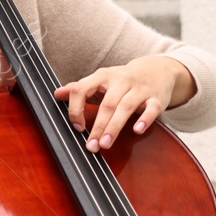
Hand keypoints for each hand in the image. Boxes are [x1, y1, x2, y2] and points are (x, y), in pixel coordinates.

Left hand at [54, 55, 194, 151]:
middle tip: (91, 146)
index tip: (77, 127)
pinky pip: (151, 108)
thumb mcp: (101, 80)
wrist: (158, 70)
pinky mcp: (156, 98)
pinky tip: (136, 130)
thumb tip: (57, 94)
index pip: (83, 89)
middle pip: (107, 104)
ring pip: (126, 107)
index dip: (76, 109)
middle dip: (98, 126)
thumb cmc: (123, 80)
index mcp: (103, 76)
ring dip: (114, 127)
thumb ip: (80, 88)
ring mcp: (139, 89)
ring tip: (105, 144)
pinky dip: (144, 119)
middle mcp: (121, 80)